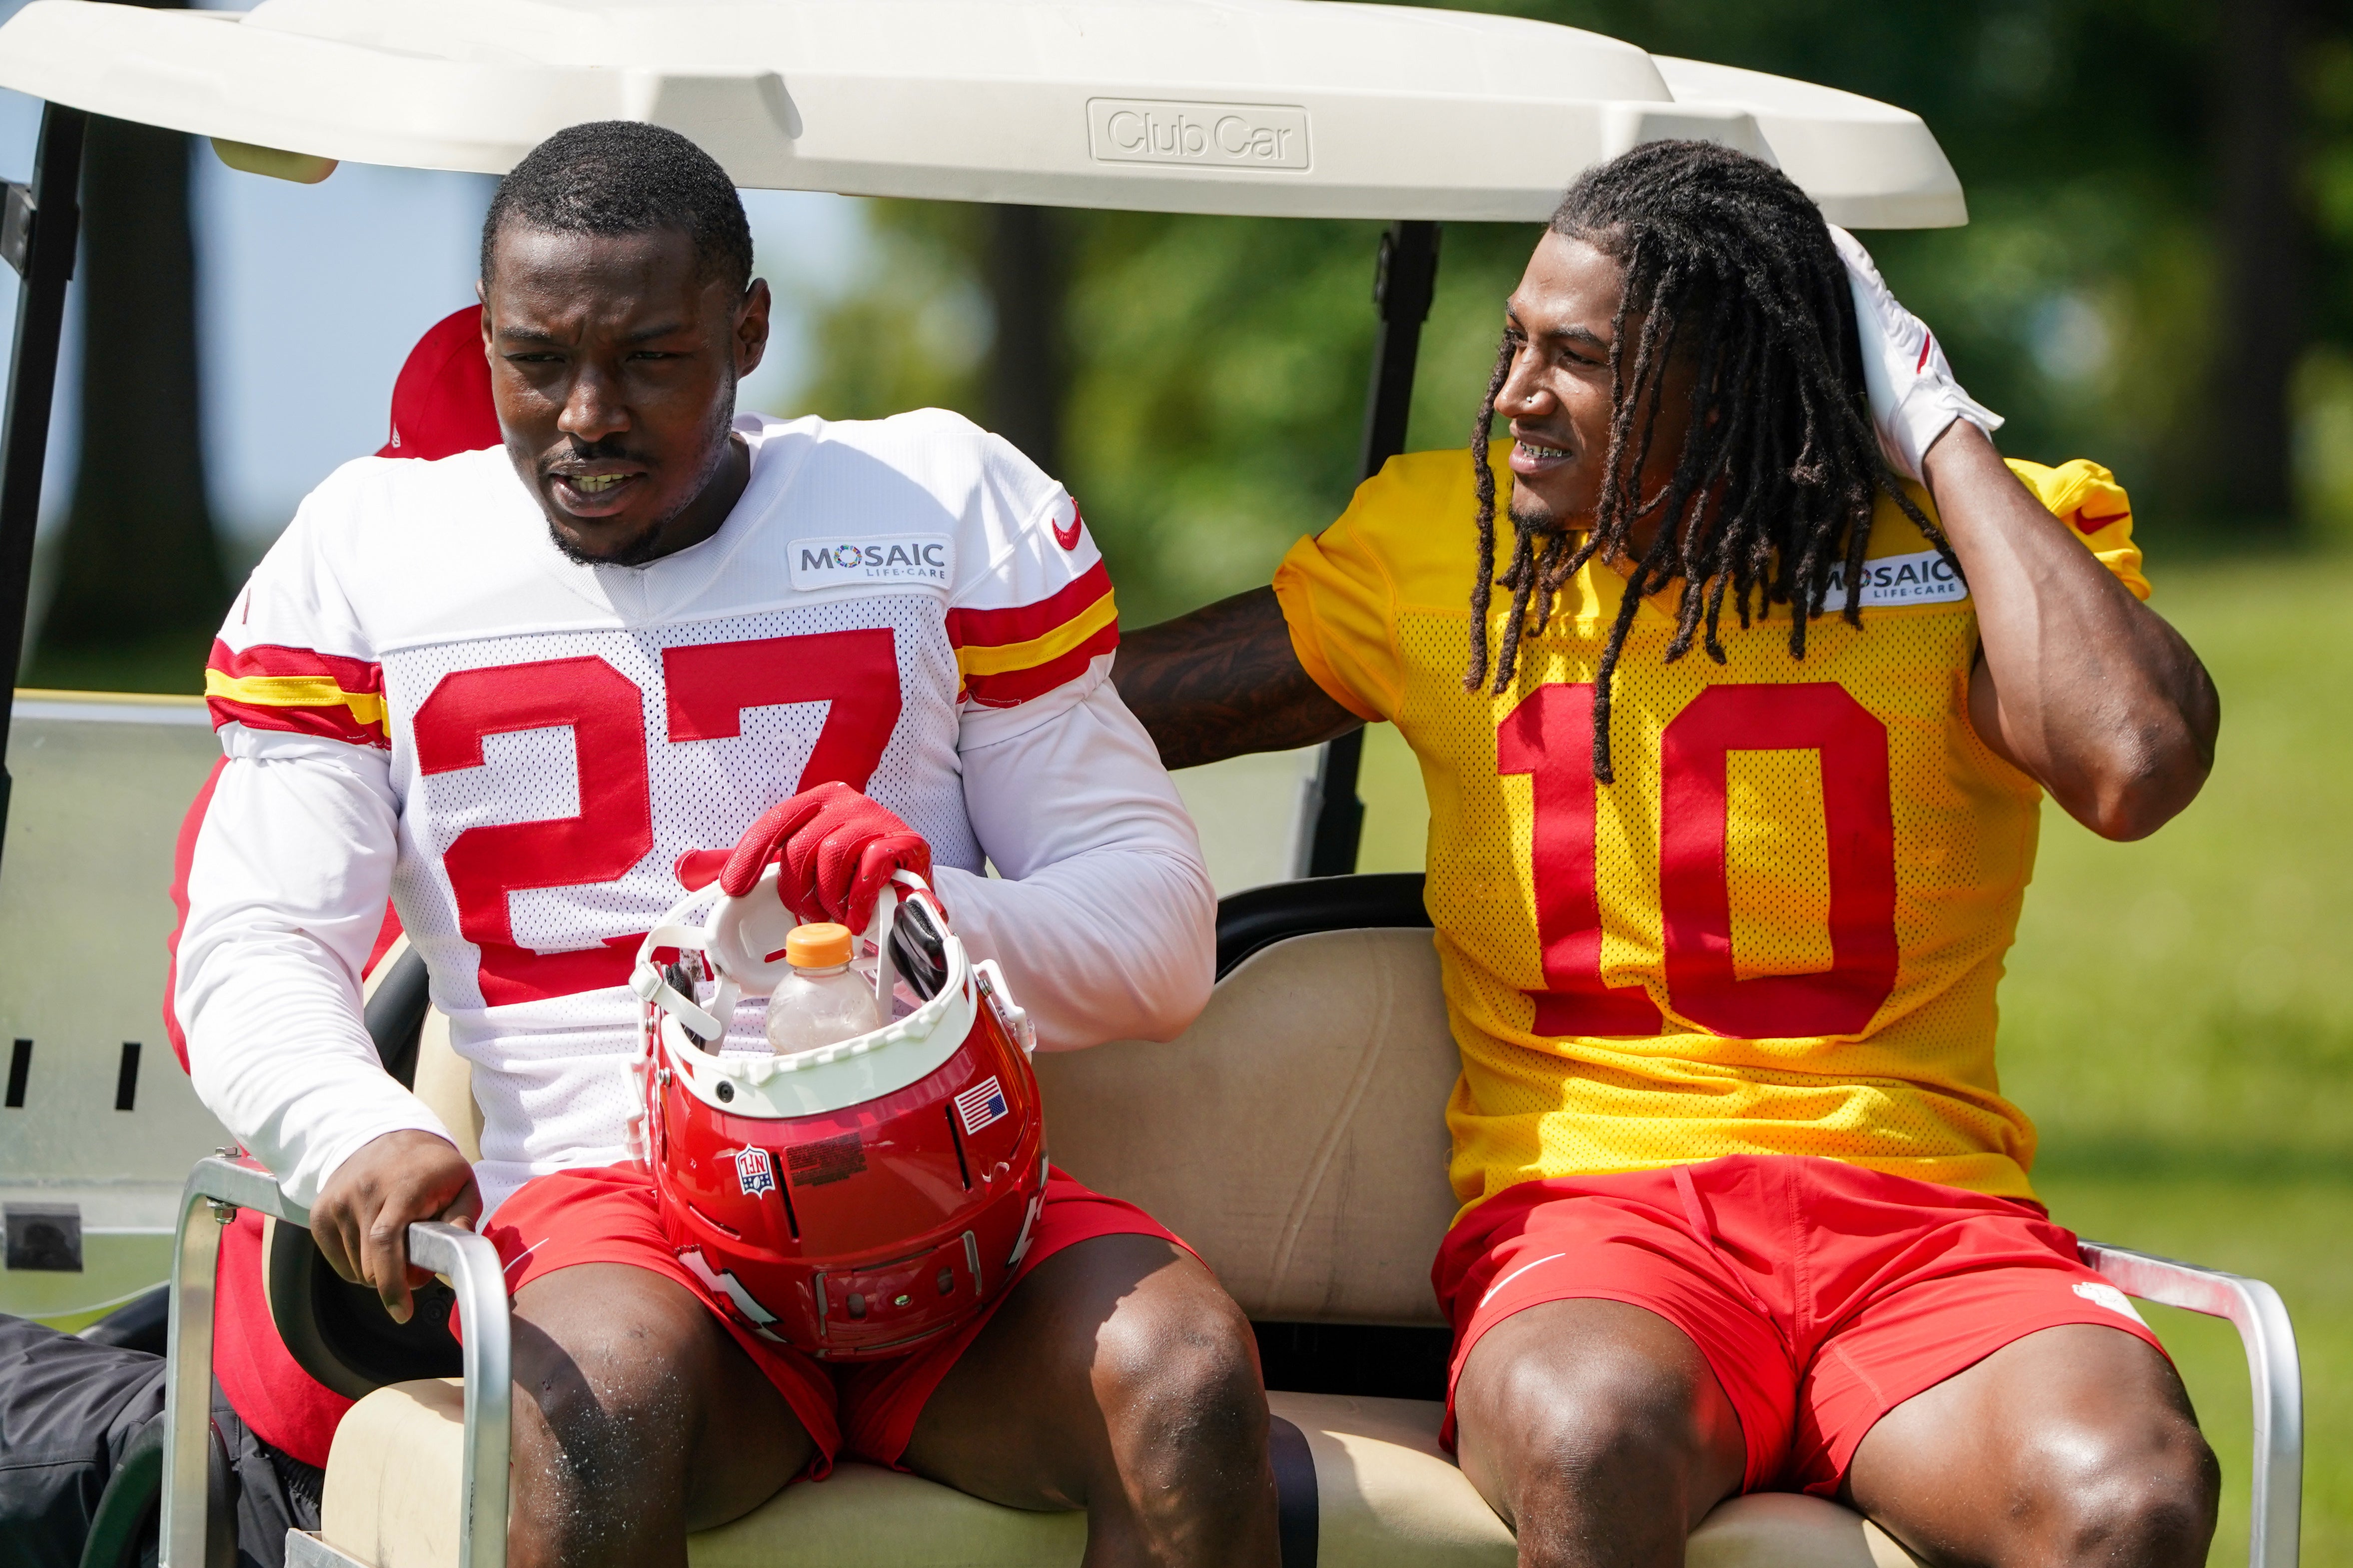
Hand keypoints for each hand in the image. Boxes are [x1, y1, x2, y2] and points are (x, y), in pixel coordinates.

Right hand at [311, 1129, 478, 1324]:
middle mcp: (363, 1193)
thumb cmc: (430, 1166)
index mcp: (402, 1187)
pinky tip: (373, 1240)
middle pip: (371, 1266)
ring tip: (396, 1240)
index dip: (392, 1284)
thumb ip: (462, 1221)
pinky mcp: (319, 1212)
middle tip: (415, 1263)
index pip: (386, 1243)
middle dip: (395, 1278)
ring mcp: (337, 1203)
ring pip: (355, 1268)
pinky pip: (339, 1260)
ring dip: (378, 1268)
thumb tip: (455, 1257)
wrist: (384, 1134)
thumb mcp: (461, 1184)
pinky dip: (358, 1263)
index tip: (403, 1312)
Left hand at [715, 781, 931, 930]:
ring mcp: (877, 818)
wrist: (909, 876)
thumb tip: (687, 869)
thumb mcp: (801, 859)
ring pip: (832, 859)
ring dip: (828, 899)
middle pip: (801, 847)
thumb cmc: (850, 869)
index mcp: (818, 800)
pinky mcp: (905, 841)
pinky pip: (870, 869)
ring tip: (835, 917)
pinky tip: (857, 916)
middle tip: (807, 914)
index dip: (749, 856)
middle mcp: (847, 801)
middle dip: (798, 891)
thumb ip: (751, 863)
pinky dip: (858, 900)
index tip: (734, 888)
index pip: (775, 822)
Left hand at [1829, 225, 2003, 479]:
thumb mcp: (1878, 418)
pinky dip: (1845, 255)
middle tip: (1809, 240)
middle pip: (1857, 292)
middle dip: (1835, 267)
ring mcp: (1892, 321)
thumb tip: (1839, 421)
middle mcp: (1895, 329)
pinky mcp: (1885, 319)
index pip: (1862, 316)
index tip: (1820, 281)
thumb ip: (1863, 406)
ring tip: (1815, 228)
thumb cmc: (1910, 442)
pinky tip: (1828, 234)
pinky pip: (1861, 278)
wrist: (1938, 438)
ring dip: (1837, 254)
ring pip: (1858, 279)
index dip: (1841, 297)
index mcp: (1893, 350)